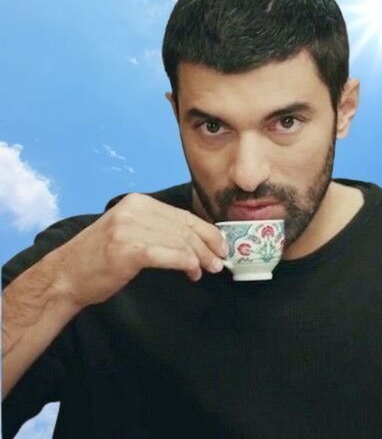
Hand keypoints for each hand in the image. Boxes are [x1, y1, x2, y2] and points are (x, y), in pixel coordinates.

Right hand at [55, 193, 227, 308]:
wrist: (66, 275)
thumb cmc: (100, 257)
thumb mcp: (129, 231)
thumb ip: (158, 229)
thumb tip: (196, 240)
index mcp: (138, 202)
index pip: (182, 215)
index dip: (206, 231)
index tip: (220, 246)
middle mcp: (135, 210)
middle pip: (183, 227)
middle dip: (207, 246)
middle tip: (218, 263)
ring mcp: (130, 228)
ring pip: (179, 241)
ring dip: (199, 258)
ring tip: (207, 270)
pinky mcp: (128, 248)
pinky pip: (168, 254)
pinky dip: (185, 262)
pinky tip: (192, 271)